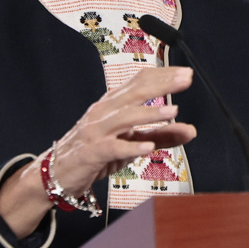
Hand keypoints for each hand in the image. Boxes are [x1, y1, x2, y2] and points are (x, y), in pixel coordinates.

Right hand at [0, 66, 195, 236]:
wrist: (56, 173)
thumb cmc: (96, 153)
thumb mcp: (132, 142)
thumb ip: (162, 135)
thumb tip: (191, 130)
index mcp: (113, 104)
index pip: (139, 82)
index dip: (163, 76)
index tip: (186, 74)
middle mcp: (104, 112)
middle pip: (134, 92)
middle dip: (161, 85)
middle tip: (185, 79)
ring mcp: (96, 131)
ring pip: (124, 117)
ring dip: (149, 114)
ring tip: (172, 112)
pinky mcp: (91, 153)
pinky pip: (112, 148)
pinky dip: (130, 147)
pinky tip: (148, 147)